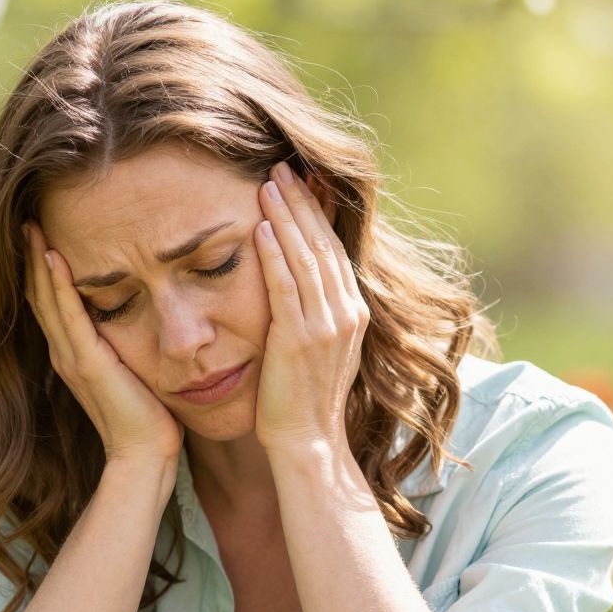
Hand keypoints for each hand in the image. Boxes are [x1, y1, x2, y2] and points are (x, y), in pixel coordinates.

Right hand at [22, 220, 184, 464]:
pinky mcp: (87, 363)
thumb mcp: (130, 369)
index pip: (50, 300)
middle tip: (25, 217)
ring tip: (30, 225)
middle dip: (31, 255)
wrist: (146, 453)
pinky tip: (54, 256)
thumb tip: (137, 316)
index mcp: (73, 352)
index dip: (40, 267)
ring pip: (47, 298)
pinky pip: (70, 315)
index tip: (39, 231)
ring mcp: (72, 357)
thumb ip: (122, 344)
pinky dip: (59, 284)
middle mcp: (65, 352)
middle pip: (39, 293)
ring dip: (38, 260)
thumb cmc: (148, 415)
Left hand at [251, 160, 369, 455]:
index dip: (316, 213)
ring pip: (305, 258)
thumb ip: (311, 313)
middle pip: (322, 244)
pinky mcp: (300, 339)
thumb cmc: (300, 400)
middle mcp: (346, 314)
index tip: (299, 182)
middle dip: (302, 203)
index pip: (333, 250)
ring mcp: (326, 326)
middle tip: (281, 167)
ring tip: (268, 184)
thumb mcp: (315, 348)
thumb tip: (295, 284)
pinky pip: (286, 288)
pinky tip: (260, 229)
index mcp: (353, 313)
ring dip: (286, 218)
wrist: (306, 444)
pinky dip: (273, 256)